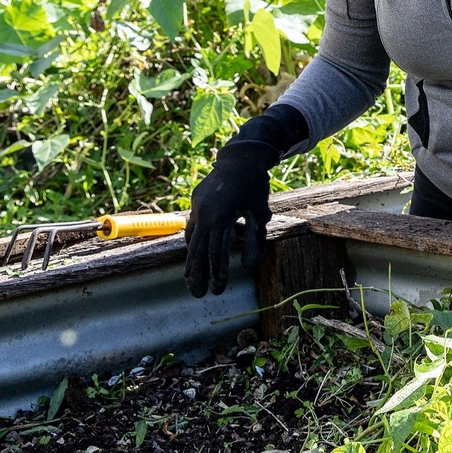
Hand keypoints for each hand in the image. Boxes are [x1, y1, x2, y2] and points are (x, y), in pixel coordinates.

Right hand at [185, 140, 280, 296]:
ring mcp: (197, 208)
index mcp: (221, 218)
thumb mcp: (260, 214)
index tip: (217, 290)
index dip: (217, 273)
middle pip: (198, 251)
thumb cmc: (254, 187)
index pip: (217, 253)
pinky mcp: (195, 203)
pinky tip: (194, 254)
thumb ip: (254, 241)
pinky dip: (193, 242)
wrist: (240, 158)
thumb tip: (247, 267)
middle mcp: (204, 215)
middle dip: (197, 274)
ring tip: (191, 279)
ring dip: (191, 261)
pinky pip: (192, 227)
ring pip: (191, 240)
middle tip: (197, 294)